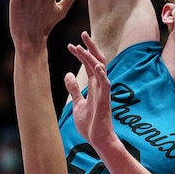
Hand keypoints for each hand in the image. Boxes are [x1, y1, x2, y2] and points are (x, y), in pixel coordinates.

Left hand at [65, 31, 116, 150]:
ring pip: (101, 69)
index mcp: (94, 86)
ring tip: (81, 47)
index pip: (88, 64)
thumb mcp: (77, 103)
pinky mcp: (106, 100)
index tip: (70, 45)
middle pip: (97, 61)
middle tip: (83, 33)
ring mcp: (104, 91)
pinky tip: (98, 66)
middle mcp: (100, 85)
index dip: (81, 53)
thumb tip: (68, 74)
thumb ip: (74, 89)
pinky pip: (106, 84)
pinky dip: (103, 74)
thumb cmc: (90, 124)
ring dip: (91, 57)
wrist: (97, 140)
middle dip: (90, 47)